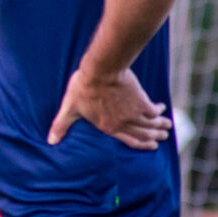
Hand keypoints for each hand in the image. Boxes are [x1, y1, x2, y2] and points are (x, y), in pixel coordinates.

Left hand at [48, 65, 170, 149]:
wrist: (101, 70)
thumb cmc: (83, 87)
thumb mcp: (70, 108)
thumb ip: (61, 125)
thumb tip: (50, 141)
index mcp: (108, 128)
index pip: (129, 141)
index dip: (142, 145)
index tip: (152, 146)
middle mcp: (123, 124)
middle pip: (144, 134)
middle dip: (154, 137)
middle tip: (163, 137)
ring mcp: (134, 114)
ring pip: (151, 124)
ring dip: (160, 126)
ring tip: (167, 126)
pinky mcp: (141, 101)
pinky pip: (153, 111)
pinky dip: (158, 111)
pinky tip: (161, 108)